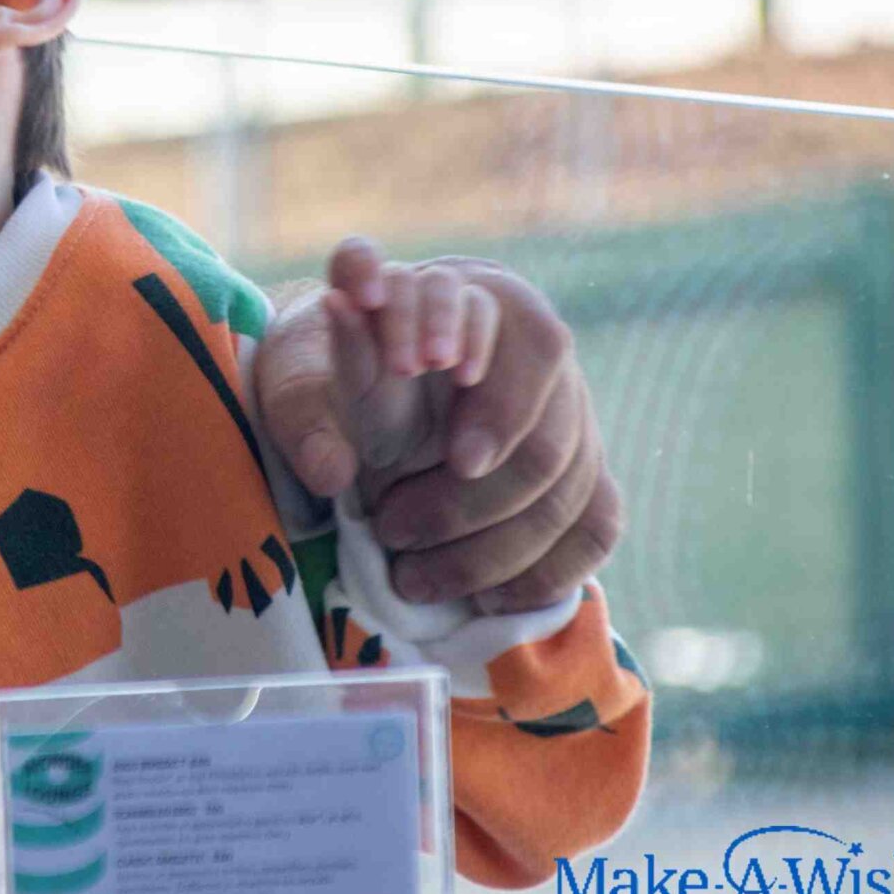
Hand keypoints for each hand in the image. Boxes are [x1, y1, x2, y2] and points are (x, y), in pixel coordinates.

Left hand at [252, 240, 624, 614]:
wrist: (371, 392)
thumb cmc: (329, 375)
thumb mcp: (298, 383)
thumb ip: (306, 414)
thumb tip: (331, 474)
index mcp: (466, 293)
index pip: (485, 319)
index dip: (474, 380)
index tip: (440, 424)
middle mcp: (531, 338)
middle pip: (538, 429)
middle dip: (466, 496)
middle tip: (391, 527)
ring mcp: (570, 403)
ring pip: (563, 481)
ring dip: (489, 544)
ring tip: (410, 576)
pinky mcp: (586, 463)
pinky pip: (596, 524)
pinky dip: (545, 570)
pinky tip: (486, 600)